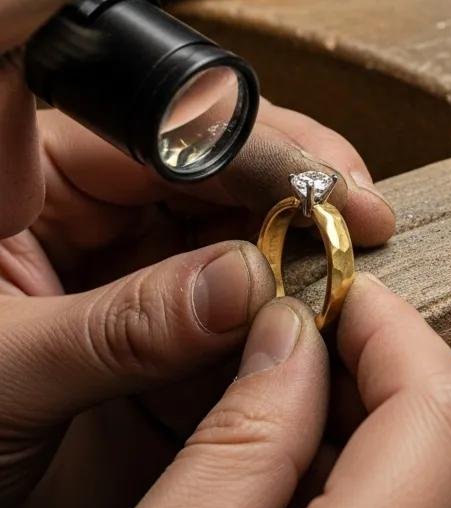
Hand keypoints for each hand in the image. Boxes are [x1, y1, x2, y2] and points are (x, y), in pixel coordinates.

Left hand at [0, 96, 394, 505]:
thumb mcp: (4, 376)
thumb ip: (121, 325)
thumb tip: (240, 281)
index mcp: (42, 183)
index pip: (164, 131)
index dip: (253, 142)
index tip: (320, 176)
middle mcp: (104, 214)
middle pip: (225, 166)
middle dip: (297, 186)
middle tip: (358, 217)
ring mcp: (148, 268)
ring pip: (249, 228)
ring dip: (306, 245)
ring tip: (350, 266)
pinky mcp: (180, 326)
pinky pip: (252, 301)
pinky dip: (295, 309)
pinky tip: (323, 315)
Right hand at [139, 275, 450, 507]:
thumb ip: (238, 442)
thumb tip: (291, 333)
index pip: (449, 412)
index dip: (394, 330)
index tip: (338, 298)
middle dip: (431, 387)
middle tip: (343, 364)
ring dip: (438, 441)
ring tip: (341, 427)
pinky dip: (437, 490)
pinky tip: (349, 485)